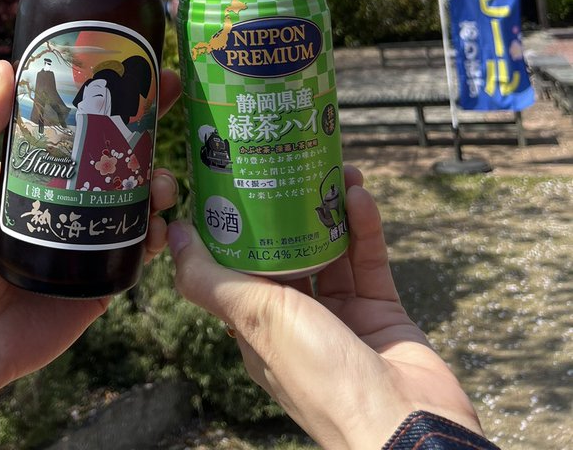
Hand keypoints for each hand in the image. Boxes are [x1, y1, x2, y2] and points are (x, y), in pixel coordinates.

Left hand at [0, 59, 180, 444]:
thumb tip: (4, 67)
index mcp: (39, 167)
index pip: (80, 120)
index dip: (110, 94)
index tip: (139, 66)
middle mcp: (70, 194)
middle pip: (120, 151)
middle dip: (150, 125)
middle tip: (169, 99)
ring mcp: (90, 232)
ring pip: (140, 195)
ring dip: (162, 179)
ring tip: (164, 182)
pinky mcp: (105, 274)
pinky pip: (143, 247)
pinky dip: (160, 233)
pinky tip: (161, 225)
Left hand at [168, 167, 483, 449]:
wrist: (407, 427)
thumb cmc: (323, 379)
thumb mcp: (256, 322)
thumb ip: (213, 281)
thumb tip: (176, 236)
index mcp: (258, 331)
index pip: (237, 268)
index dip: (235, 224)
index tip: (236, 178)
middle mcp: (297, 324)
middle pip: (286, 251)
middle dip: (287, 207)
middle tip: (288, 161)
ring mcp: (342, 320)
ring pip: (331, 249)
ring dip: (330, 208)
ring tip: (332, 166)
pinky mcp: (383, 315)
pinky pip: (370, 261)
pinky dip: (365, 227)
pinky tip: (359, 193)